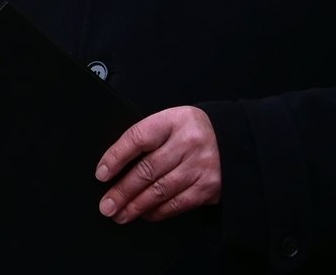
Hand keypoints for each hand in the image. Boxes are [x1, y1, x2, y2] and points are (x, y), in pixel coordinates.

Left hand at [94, 106, 221, 223]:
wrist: (235, 141)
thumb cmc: (191, 132)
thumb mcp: (171, 123)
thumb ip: (147, 139)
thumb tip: (114, 167)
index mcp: (173, 121)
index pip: (138, 138)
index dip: (116, 157)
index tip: (101, 174)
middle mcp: (188, 142)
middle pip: (147, 169)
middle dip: (122, 191)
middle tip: (106, 205)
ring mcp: (200, 166)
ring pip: (160, 190)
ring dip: (136, 206)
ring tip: (119, 214)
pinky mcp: (209, 187)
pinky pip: (177, 203)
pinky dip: (157, 212)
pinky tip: (144, 214)